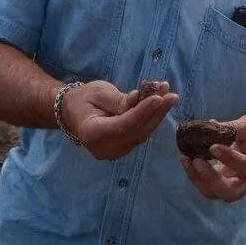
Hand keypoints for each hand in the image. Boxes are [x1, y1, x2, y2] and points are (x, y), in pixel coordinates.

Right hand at [62, 80, 178, 160]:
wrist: (73, 112)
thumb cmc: (84, 99)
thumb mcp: (98, 93)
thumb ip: (118, 100)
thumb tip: (138, 99)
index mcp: (92, 134)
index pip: (123, 125)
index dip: (142, 112)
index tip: (159, 98)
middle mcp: (104, 148)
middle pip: (136, 131)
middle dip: (156, 113)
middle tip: (172, 95)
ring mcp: (114, 151)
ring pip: (142, 133)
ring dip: (157, 115)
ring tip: (169, 95)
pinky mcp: (123, 148)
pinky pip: (140, 133)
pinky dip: (151, 118)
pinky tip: (161, 103)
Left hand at [180, 115, 245, 201]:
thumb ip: (234, 128)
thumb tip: (211, 126)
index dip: (230, 158)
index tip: (213, 146)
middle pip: (230, 192)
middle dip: (210, 179)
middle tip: (196, 161)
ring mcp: (234, 185)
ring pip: (214, 193)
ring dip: (197, 179)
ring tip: (185, 159)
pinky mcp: (222, 183)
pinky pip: (207, 186)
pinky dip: (195, 176)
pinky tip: (186, 159)